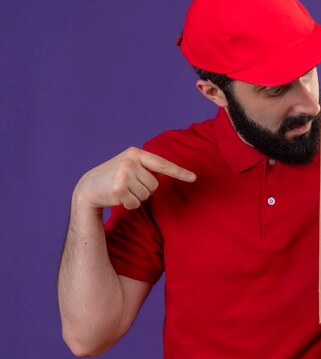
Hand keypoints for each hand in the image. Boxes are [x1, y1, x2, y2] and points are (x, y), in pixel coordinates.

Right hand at [74, 147, 195, 210]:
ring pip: (147, 195)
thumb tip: (172, 170)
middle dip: (144, 190)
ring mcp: (124, 174)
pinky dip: (129, 205)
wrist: (88, 187)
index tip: (194, 178)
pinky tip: (117, 198)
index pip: (162, 164)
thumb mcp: (130, 165)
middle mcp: (130, 162)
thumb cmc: (114, 177)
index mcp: (135, 153)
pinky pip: (136, 203)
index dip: (179, 172)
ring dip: (136, 197)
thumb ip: (148, 166)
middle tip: (128, 186)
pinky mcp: (119, 189)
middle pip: (155, 185)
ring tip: (122, 191)